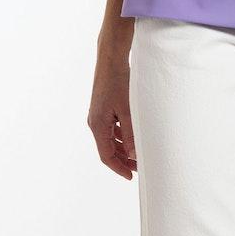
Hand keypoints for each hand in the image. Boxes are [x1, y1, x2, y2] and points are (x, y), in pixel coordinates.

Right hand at [87, 49, 135, 179]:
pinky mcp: (104, 107)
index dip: (119, 168)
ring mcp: (99, 114)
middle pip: (108, 148)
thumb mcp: (127, 109)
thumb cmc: (118, 81)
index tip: (131, 176)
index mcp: (98, 125)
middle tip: (139, 167)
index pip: (106, 155)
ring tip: (139, 154)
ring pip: (111, 138)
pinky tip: (134, 136)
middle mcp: (96, 122)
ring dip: (124, 147)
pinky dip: (122, 135)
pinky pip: (113, 127)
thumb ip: (131, 132)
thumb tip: (134, 154)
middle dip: (123, 160)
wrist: (111, 59)